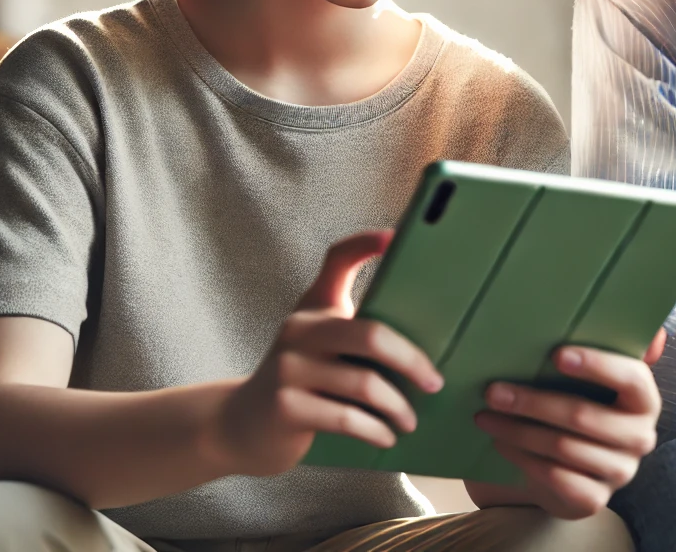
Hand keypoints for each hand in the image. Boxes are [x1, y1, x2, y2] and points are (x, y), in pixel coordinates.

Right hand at [208, 231, 443, 476]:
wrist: (241, 425)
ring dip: (398, 408)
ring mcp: (289, 368)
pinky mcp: (286, 407)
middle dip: (412, 361)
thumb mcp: (320, 345)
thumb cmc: (299, 382)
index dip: (367, 243)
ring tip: (410, 420)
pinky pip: (347, 418)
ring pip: (365, 385)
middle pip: (371, 335)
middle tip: (434, 382)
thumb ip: (356, 331)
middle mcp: (299, 329)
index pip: (338, 258)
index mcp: (314, 306)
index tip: (397, 237)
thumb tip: (425, 334)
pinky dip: (375, 430)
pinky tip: (387, 437)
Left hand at [465, 330, 664, 518]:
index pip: (631, 378)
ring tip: (485, 416)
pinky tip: (500, 444)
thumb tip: (645, 329)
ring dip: (517, 431)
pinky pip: (555, 478)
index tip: (556, 355)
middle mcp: (640, 437)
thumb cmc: (578, 405)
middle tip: (492, 390)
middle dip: (532, 402)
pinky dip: (523, 459)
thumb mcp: (589, 379)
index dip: (597, 365)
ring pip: (562, 448)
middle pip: (583, 416)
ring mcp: (620, 471)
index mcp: (644, 399)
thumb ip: (602, 348)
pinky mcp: (595, 499)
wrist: (569, 465)